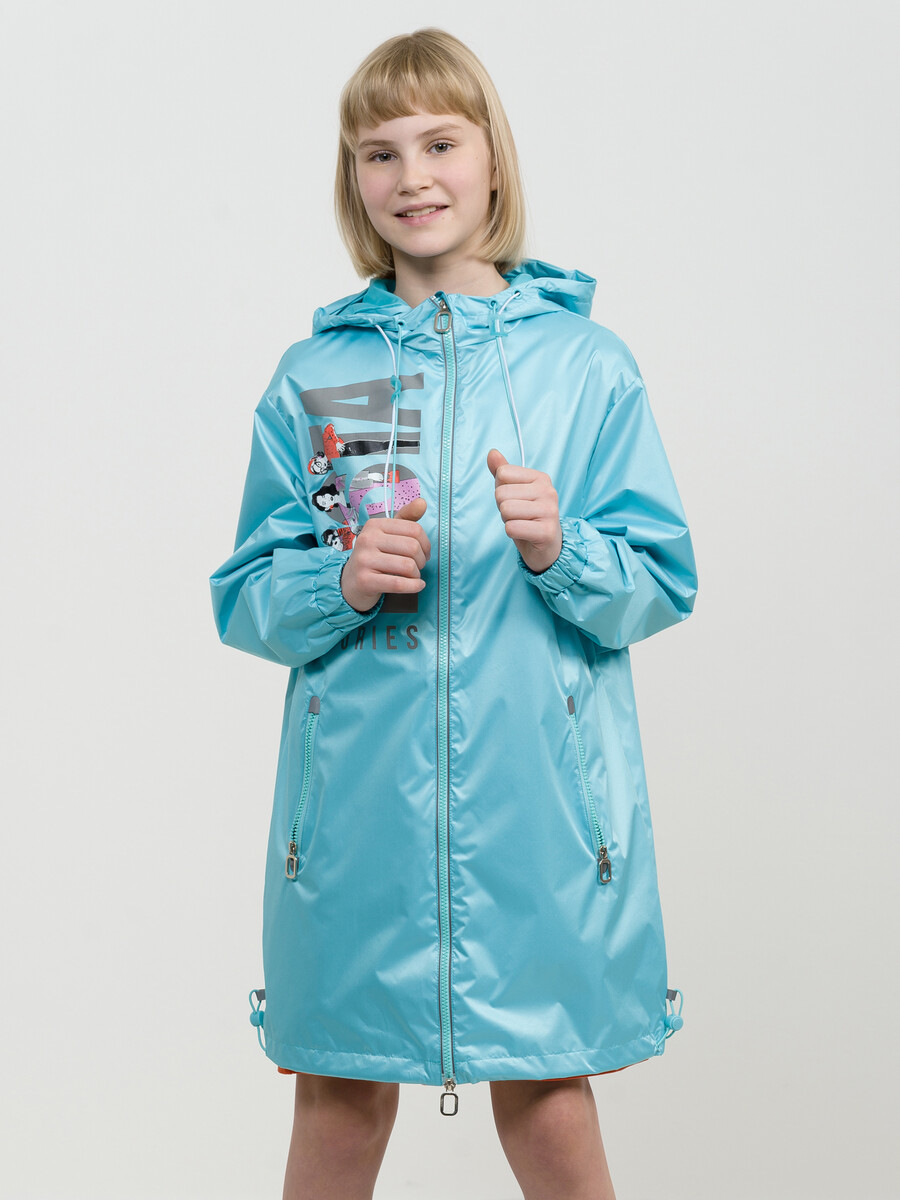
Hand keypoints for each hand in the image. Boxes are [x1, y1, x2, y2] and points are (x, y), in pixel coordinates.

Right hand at [340, 497, 430, 611]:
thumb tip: (422, 502)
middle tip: (418, 566)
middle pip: (412, 547)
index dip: (426, 544)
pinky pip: (398, 583)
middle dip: (422, 560)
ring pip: (408, 566)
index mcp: (375, 525)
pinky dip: (414, 586)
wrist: (351, 582)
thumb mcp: (388, 535)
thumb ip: (406, 519)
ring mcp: (364, 560)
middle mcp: (367, 539)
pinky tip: (417, 585)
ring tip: (413, 576)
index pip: (414, 529)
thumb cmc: (374, 557)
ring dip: (417, 574)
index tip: (424, 553)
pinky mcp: (365, 580)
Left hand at [487, 449, 562, 573]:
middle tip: (518, 515)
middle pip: (501, 493)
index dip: (501, 490)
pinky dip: (512, 533)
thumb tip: (492, 453)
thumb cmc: (528, 517)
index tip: (516, 500)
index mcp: (541, 477)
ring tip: (521, 523)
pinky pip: (511, 528)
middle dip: (503, 508)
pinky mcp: (546, 531)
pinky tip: (525, 534)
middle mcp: (548, 491)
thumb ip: (503, 471)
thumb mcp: (514, 491)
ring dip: (507, 520)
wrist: (546, 547)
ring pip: (506, 510)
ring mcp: (549, 511)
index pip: (503, 473)